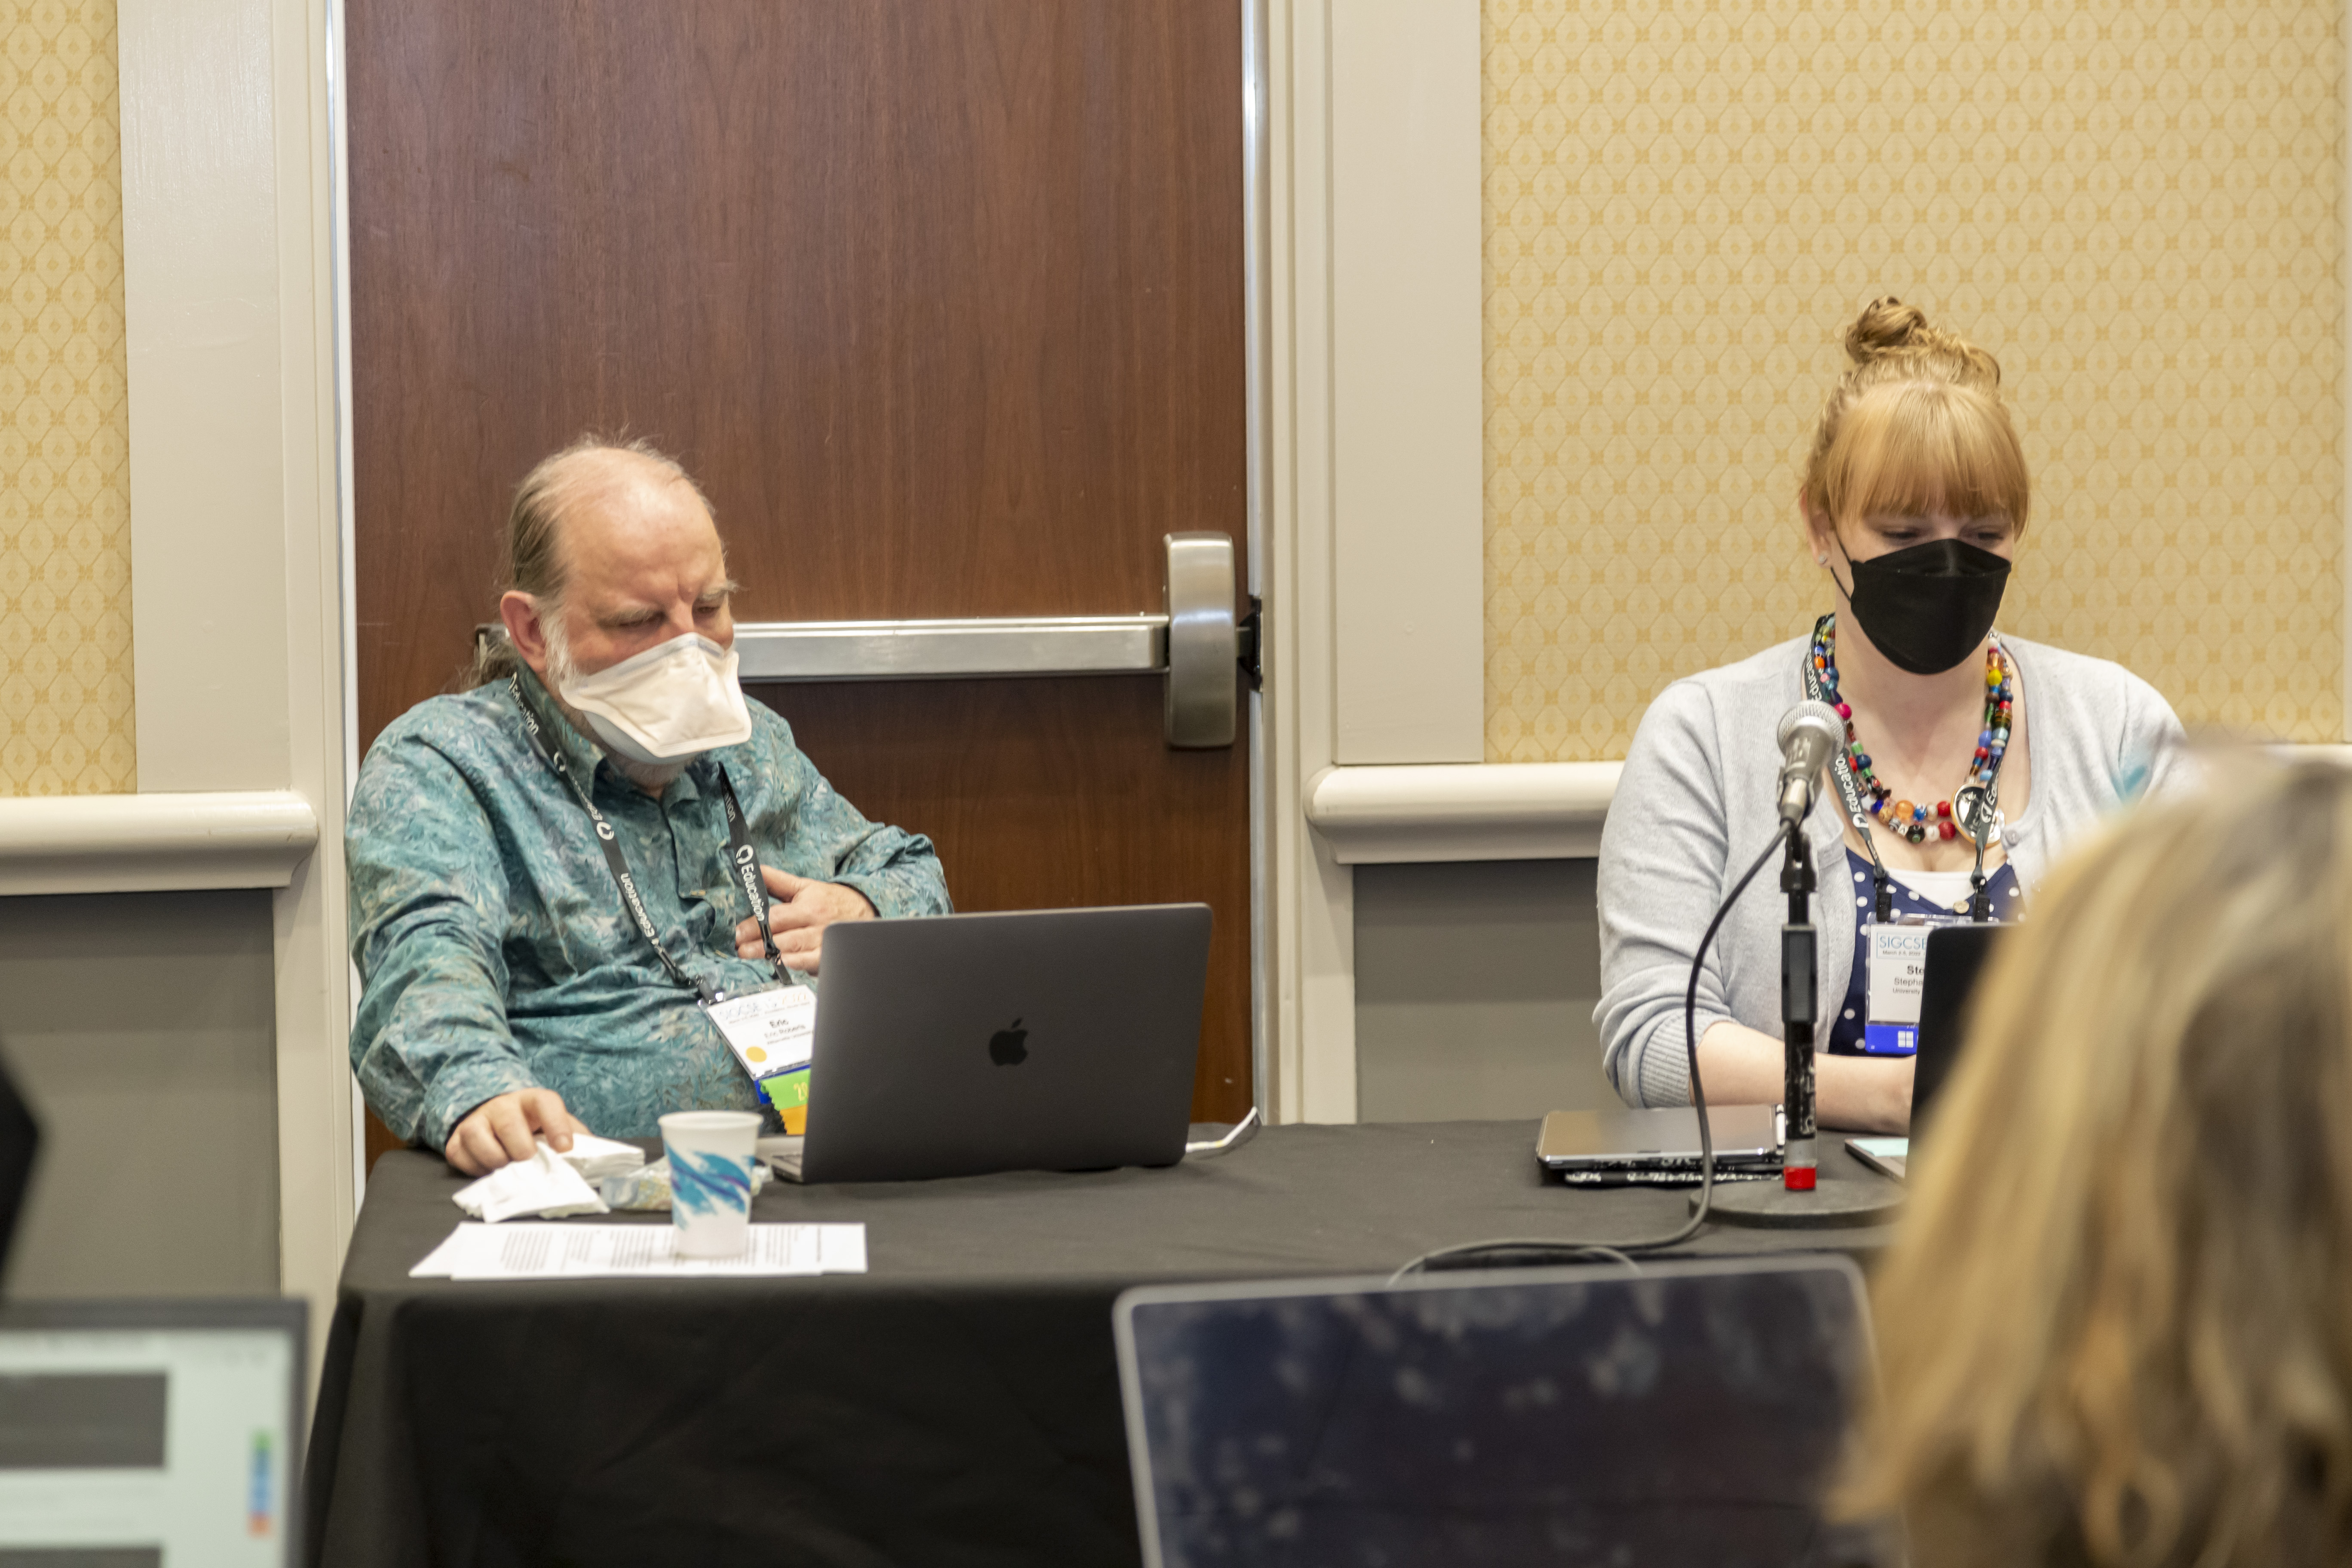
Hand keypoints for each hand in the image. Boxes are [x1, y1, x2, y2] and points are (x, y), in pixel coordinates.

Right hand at [444, 1088, 586, 1176]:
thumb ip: (578, 1141)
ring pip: (477, 1135)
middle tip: (529, 1164)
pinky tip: (488, 1172)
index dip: (557, 1125)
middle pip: (509, 1122)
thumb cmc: (534, 1129)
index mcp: (533, 1101)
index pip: (546, 1103)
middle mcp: (503, 1105)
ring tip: (507, 1169)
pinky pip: (459, 1153)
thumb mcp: (558, 1129)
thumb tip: (595, 1161)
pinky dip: (473, 1168)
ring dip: (494, 1159)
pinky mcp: (457, 1137)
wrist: (497, 1120)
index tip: (565, 1148)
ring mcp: (477, 1119)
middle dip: (521, 1149)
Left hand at [733, 866, 875, 975]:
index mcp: (808, 906)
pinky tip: (782, 964)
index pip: (776, 917)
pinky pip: (811, 964)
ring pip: (794, 952)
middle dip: (758, 945)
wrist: (863, 910)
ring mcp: (823, 943)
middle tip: (740, 949)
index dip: (755, 926)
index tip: (738, 933)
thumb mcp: (804, 886)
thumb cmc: (829, 900)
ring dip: (772, 956)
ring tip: (752, 957)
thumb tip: (755, 870)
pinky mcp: (829, 957)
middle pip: (783, 938)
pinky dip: (796, 965)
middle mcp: (816, 926)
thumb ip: (777, 881)